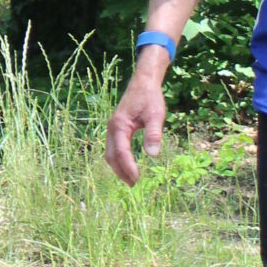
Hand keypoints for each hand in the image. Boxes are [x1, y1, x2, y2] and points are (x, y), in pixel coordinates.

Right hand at [105, 57, 167, 184]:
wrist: (143, 82)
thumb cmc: (150, 97)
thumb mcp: (156, 114)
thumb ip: (154, 133)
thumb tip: (152, 154)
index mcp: (119, 125)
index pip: (121, 152)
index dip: (128, 167)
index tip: (137, 179)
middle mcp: (112, 128)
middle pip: (111, 156)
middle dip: (121, 171)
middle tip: (134, 184)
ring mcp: (112, 128)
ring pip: (110, 153)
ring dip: (119, 167)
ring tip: (131, 179)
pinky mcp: (116, 128)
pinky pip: (113, 148)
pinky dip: (119, 159)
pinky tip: (129, 165)